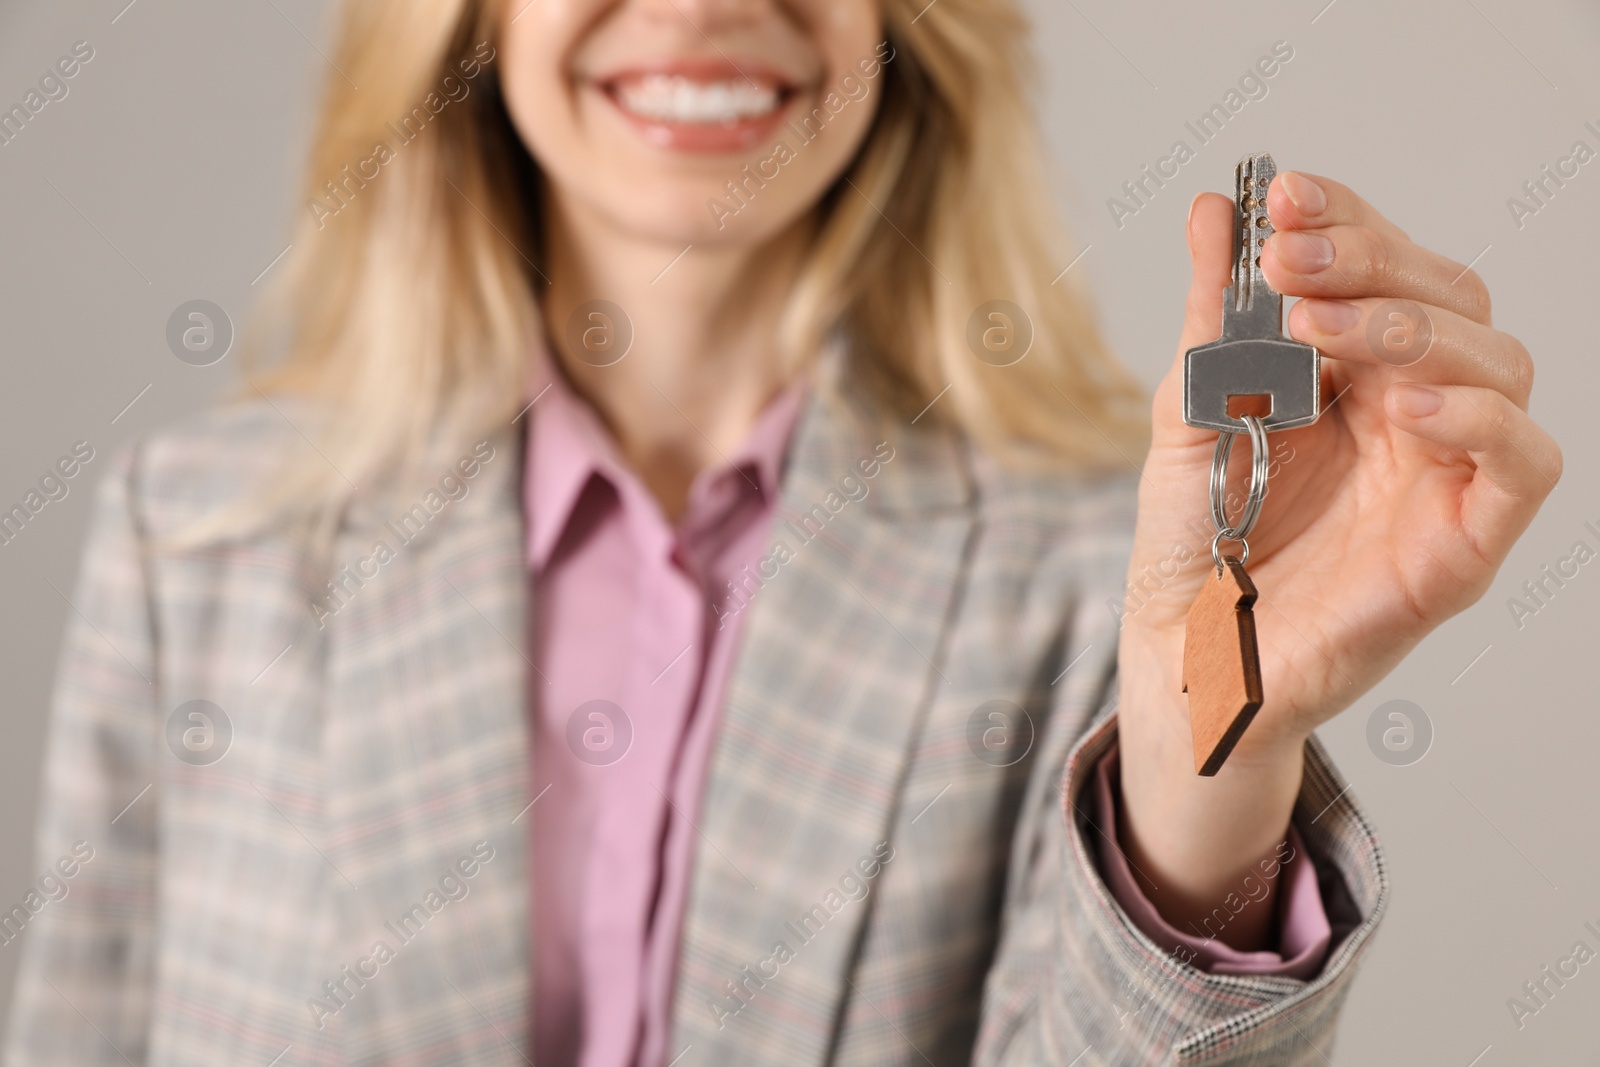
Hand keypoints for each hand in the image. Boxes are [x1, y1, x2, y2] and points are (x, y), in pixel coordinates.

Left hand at [1113, 172, 1562, 947]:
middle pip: (1450, 300)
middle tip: (1288, 257)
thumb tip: (1207, 210)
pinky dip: (1479, 419)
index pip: (1388, 268)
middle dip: (1371, 262)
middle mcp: (1413, 410)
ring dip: (1410, 328)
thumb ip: (1211, 319)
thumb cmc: (1196, 538)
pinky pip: (1522, 464)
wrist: (1186, 647)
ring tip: (1318, 330)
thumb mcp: (1191, 410)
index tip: (1281, 198)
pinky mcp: (1467, 542)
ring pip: (1497, 364)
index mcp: (1355, 371)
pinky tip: (1405, 405)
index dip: (1348, 223)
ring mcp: (1445, 472)